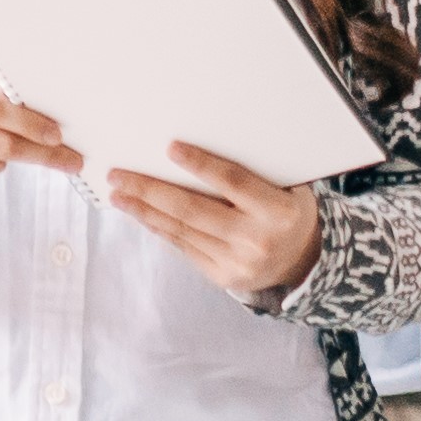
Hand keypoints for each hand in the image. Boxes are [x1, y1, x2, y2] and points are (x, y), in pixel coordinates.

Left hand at [99, 140, 326, 306]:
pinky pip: (183, 247)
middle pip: (194, 209)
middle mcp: (257, 239)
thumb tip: (202, 145)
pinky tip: (140, 213)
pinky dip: (159, 228)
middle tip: (119, 175)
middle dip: (151, 190)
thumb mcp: (287, 186)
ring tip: (119, 193)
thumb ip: (254, 170)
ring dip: (145, 211)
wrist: (301, 259)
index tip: (170, 148)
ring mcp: (238, 263)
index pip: (234, 182)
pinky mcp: (222, 276)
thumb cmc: (287, 209)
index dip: (201, 164)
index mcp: (279, 211)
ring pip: (182, 231)